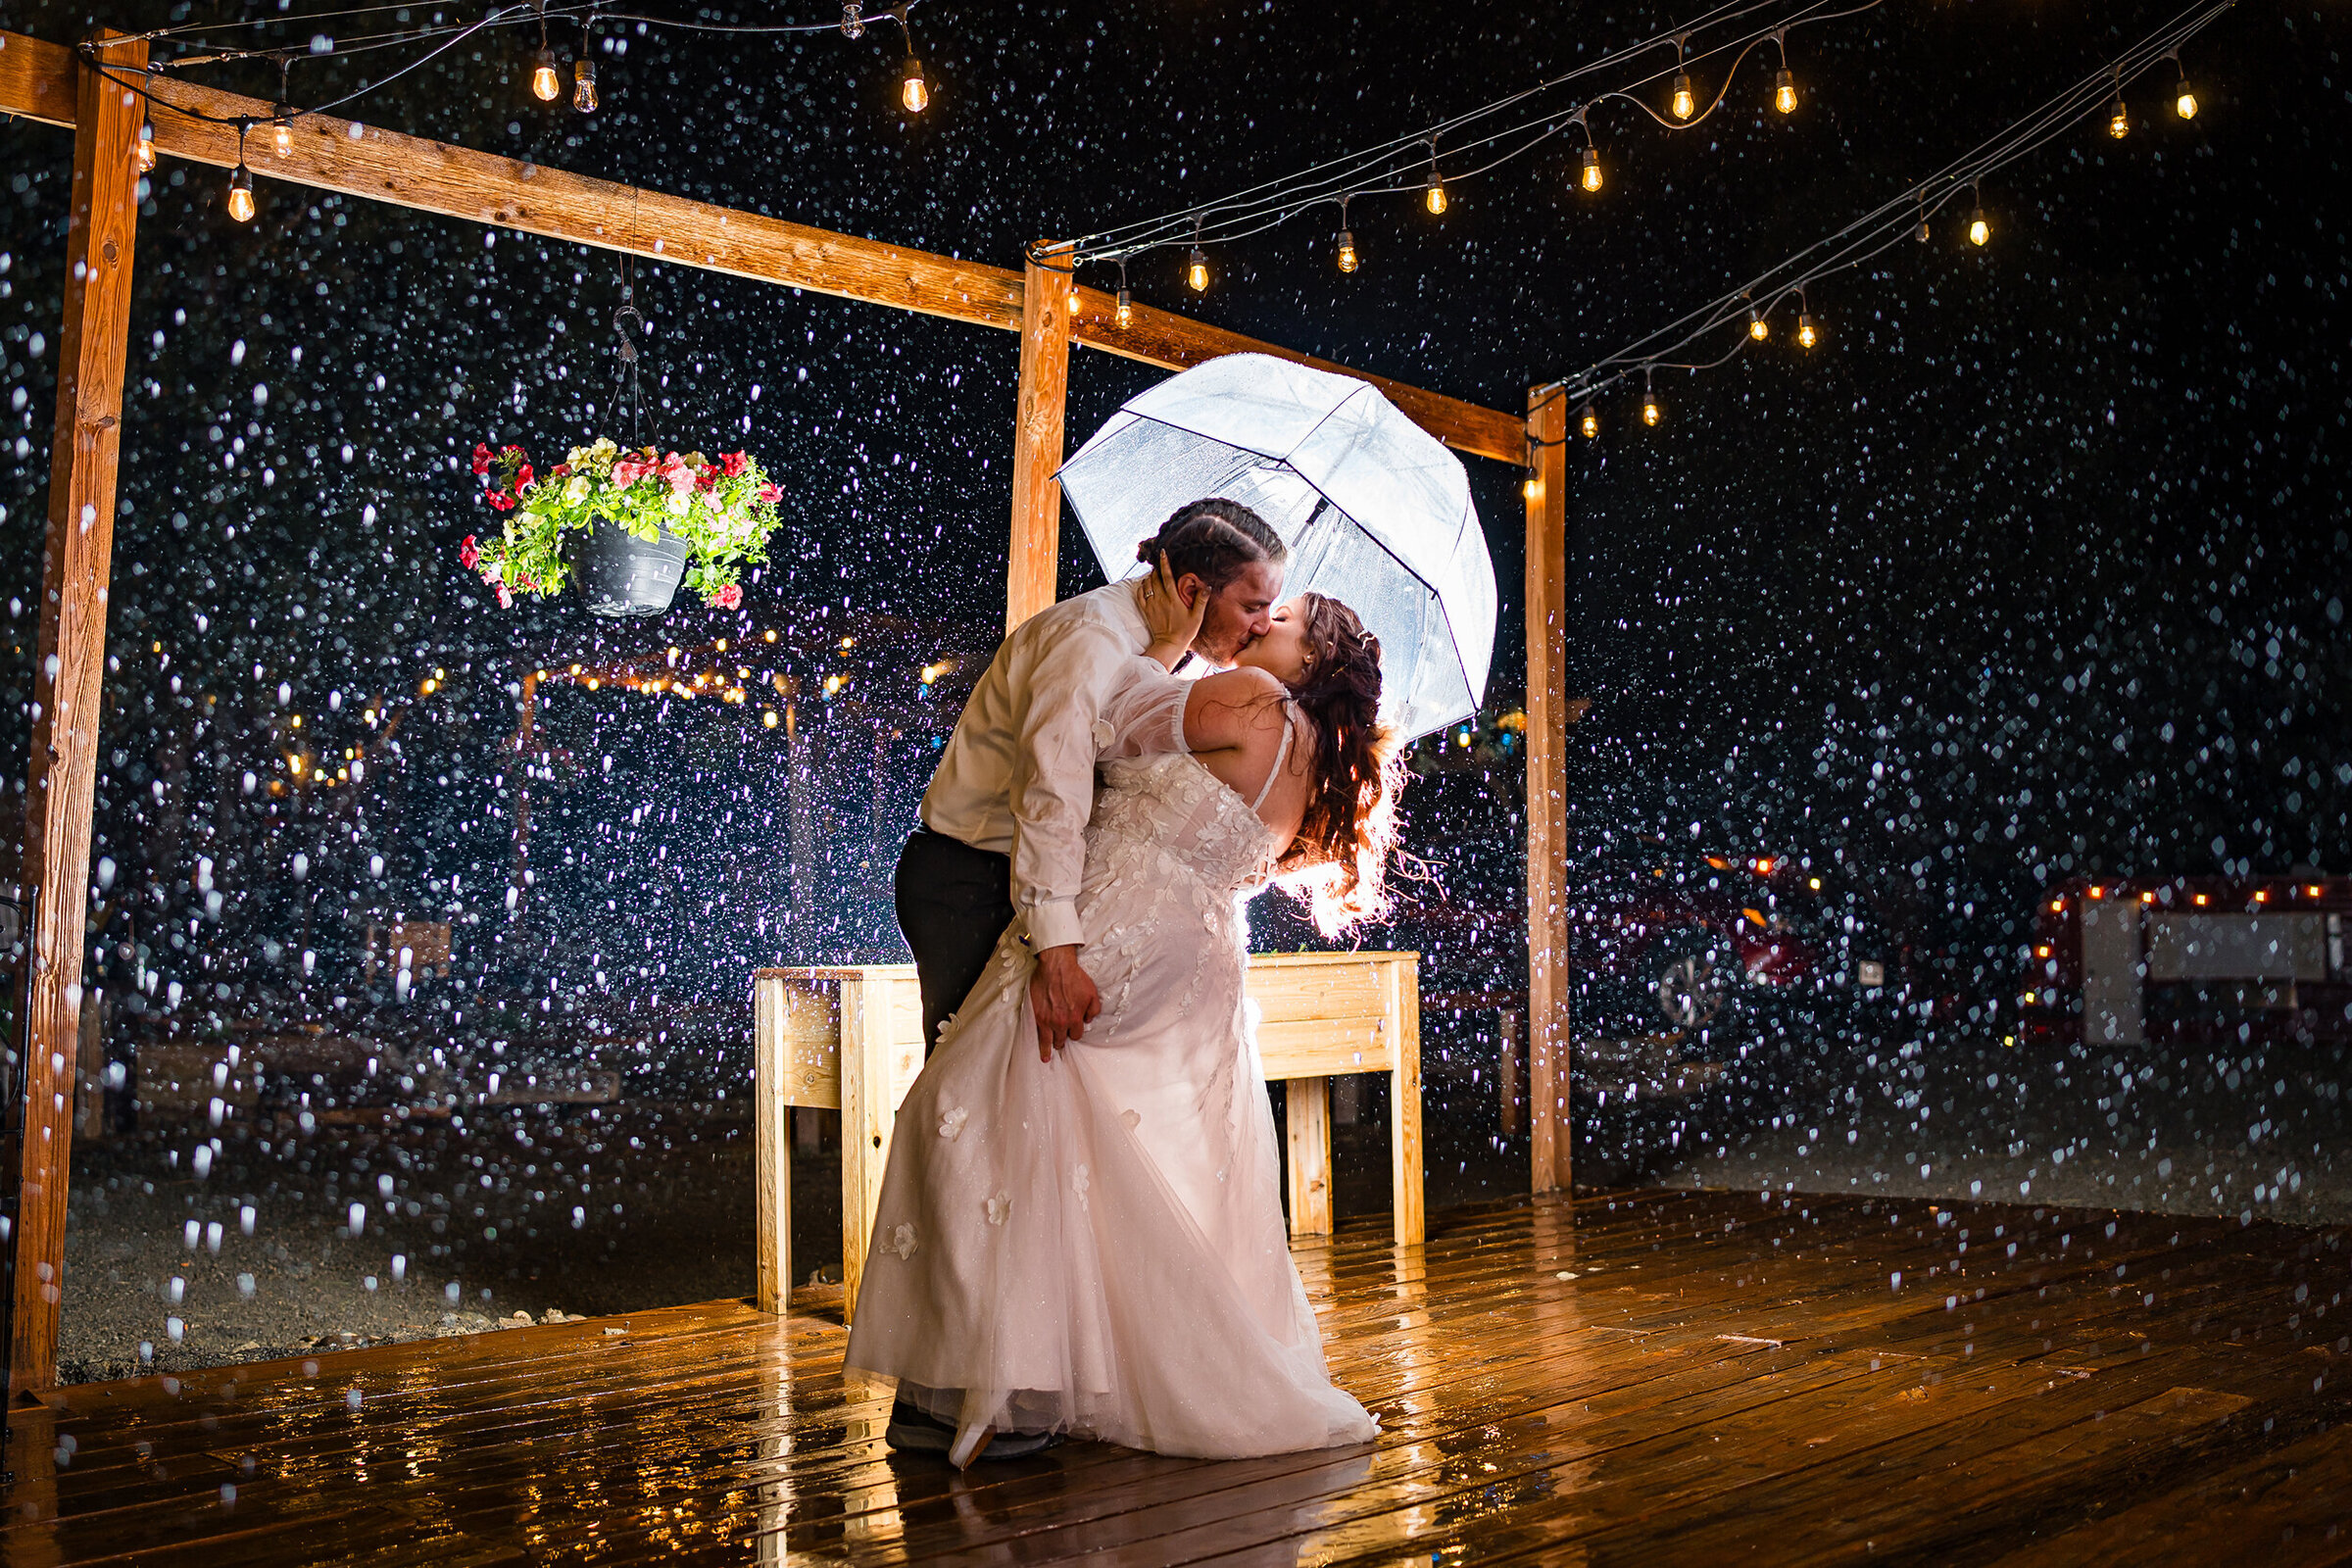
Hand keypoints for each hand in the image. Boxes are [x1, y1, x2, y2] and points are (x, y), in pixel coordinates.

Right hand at [1029, 944, 1100, 1060]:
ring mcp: (1048, 1020)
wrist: (1056, 966)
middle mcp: (1062, 1022)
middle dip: (1062, 1040)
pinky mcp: (1036, 1016)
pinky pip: (1038, 1034)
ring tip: (1047, 1057)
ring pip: (1050, 1041)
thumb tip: (1089, 1020)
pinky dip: (1040, 1044)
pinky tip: (1041, 1052)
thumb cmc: (1074, 977)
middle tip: (1060, 1042)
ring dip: (1050, 1047)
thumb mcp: (1092, 992)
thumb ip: (1094, 1009)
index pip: (1077, 1034)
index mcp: (1076, 1018)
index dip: (1075, 1033)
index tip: (1072, 1031)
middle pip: (1062, 1039)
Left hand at [1139, 552, 1206, 670]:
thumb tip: (1207, 587)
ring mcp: (1151, 605)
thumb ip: (1201, 600)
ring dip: (1149, 577)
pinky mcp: (1146, 611)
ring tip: (1154, 574)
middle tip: (1160, 564)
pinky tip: (1146, 585)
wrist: (1170, 644)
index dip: (1164, 563)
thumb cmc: (1185, 631)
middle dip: (1157, 569)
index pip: (1167, 576)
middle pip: (1155, 578)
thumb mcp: (1197, 616)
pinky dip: (1141, 587)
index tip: (1162, 553)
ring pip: (1146, 584)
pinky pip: (1140, 594)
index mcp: (1173, 599)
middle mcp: (1160, 599)